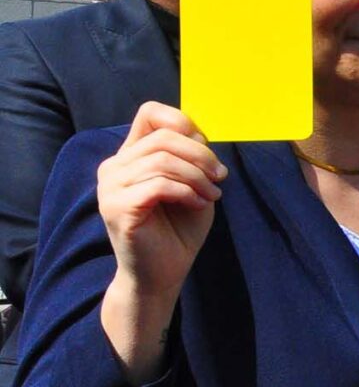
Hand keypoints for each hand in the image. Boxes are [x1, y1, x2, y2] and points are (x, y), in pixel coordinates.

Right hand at [96, 104, 222, 302]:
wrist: (163, 273)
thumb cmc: (179, 228)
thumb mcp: (193, 183)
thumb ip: (191, 155)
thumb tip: (198, 132)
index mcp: (130, 156)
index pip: (149, 113)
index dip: (183, 122)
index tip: (207, 148)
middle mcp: (113, 168)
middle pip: (162, 137)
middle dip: (201, 155)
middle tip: (220, 176)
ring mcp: (110, 188)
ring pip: (162, 160)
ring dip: (197, 176)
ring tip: (212, 194)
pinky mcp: (116, 208)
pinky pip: (158, 185)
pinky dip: (187, 192)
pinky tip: (199, 203)